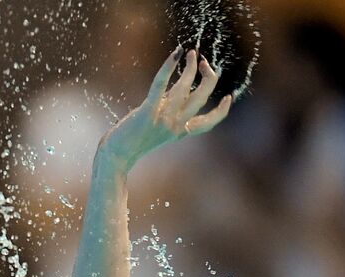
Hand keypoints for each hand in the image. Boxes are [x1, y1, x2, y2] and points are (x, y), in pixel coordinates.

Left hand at [98, 48, 232, 171]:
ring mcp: (162, 119)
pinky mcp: (147, 112)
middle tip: (202, 61)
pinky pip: (160, 85)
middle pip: (202, 97)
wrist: (116, 155)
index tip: (228, 97)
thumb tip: (182, 88)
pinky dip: (169, 67)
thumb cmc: (133, 140)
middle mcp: (176, 125)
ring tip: (190, 53)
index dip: (222, 111)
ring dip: (190, 66)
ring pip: (184, 87)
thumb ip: (171, 109)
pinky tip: (176, 54)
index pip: (209, 122)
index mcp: (181, 131)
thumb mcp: (158, 125)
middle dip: (208, 76)